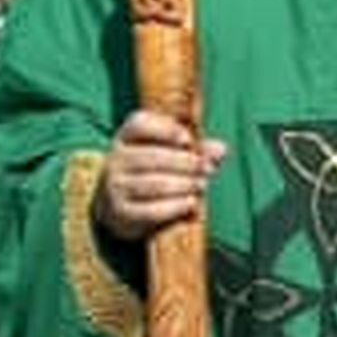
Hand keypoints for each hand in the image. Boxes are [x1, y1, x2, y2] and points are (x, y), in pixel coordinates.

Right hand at [94, 110, 227, 241]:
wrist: (118, 205)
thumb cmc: (150, 171)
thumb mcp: (167, 153)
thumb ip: (194, 149)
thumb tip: (221, 149)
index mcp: (126, 137)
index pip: (140, 124)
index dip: (165, 130)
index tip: (188, 140)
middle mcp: (116, 159)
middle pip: (152, 156)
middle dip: (185, 162)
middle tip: (207, 168)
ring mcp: (115, 186)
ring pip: (153, 184)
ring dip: (183, 184)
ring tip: (202, 185)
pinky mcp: (121, 212)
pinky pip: (150, 210)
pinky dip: (174, 206)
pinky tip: (191, 203)